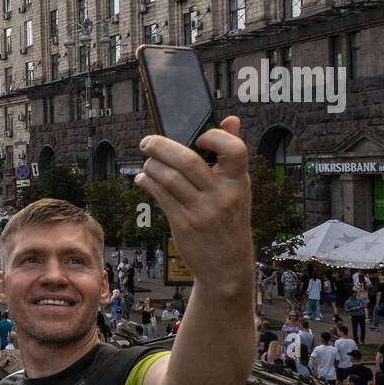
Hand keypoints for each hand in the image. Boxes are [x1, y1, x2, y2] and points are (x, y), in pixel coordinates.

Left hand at [134, 115, 251, 294]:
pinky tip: (144, 179)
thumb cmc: (230, 220)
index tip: (198, 135)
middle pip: (187, 161)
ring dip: (151, 166)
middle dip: (161, 146)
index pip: (234, 150)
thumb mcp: (239, 188)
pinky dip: (148, 183)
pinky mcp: (184, 224)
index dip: (215, 136)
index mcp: (239, 181)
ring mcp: (202, 211)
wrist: (227, 265)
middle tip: (147, 141)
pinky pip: (160, 196)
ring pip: (168, 178)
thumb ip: (232, 155)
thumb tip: (230, 119)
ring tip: (147, 163)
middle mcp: (222, 195)